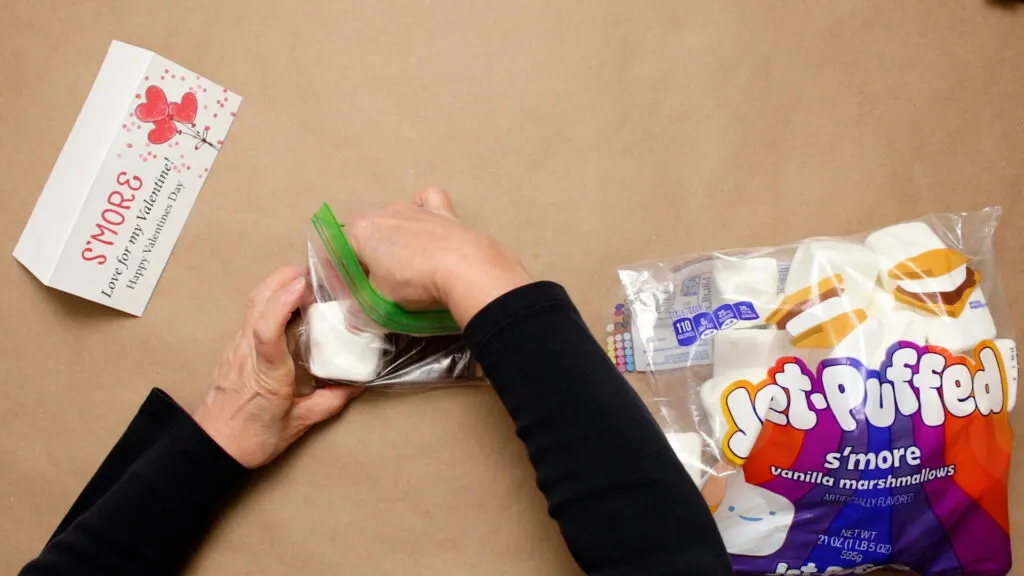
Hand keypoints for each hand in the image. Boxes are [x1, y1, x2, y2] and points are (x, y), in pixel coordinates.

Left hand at [193, 267, 359, 467]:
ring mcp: (237, 348)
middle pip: (258, 303)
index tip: (303, 283)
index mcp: (268, 373)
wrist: (211, 445)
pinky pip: (250, 315)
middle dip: (283, 278)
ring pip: (252, 305)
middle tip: (313, 271)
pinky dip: (268, 299)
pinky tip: (284, 303)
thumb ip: (329, 401)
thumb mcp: (298, 424)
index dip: (283, 302)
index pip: (267, 329)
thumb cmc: (250, 437)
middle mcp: (248, 354)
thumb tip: (354, 385)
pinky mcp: (233, 349)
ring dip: (275, 285)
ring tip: (301, 280)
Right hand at [346, 187, 530, 324]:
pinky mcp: (441, 209)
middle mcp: (382, 212)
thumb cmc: (413, 283)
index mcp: (360, 231)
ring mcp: (413, 208)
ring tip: (405, 269)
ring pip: (393, 221)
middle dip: (366, 262)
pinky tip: (425, 227)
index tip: (352, 299)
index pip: (337, 255)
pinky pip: (426, 201)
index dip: (340, 280)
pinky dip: (423, 209)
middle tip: (377, 289)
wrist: (464, 267)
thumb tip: (353, 320)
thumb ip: (360, 310)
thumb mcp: (379, 303)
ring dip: (393, 243)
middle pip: (365, 238)